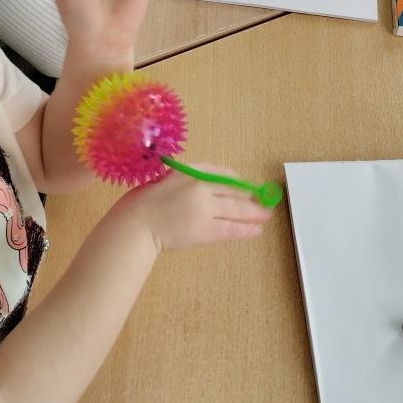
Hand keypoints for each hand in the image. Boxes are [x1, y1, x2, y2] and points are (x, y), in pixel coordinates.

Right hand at [122, 166, 274, 252]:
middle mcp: (200, 186)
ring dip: (254, 213)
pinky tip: (256, 231)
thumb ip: (184, 183)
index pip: (219, 173)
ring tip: (266, 216)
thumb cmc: (142, 203)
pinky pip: (230, 229)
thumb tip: (204, 191)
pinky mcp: (204, 230)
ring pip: (236, 210)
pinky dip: (245, 230)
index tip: (243, 184)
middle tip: (263, 201)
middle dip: (249, 197)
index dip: (234, 180)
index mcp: (189, 172)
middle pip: (231, 191)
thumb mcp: (164, 181)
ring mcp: (204, 208)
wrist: (135, 224)